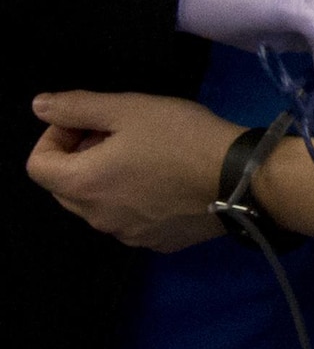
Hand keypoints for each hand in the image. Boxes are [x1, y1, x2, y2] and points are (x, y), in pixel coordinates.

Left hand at [27, 92, 240, 251]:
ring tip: (146, 157)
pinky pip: (129, 220)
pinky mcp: (155, 242)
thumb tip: (40, 106)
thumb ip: (79, 107)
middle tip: (118, 136)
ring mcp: (125, 234)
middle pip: (64, 187)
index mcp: (83, 183)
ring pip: (98, 205)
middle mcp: (95, 217)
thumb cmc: (182, 137)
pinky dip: (134, 200)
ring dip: (107, 180)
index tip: (90, 123)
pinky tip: (167, 182)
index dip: (56, 136)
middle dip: (80, 158)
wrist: (240, 178)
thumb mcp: (131, 108)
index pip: (38, 164)